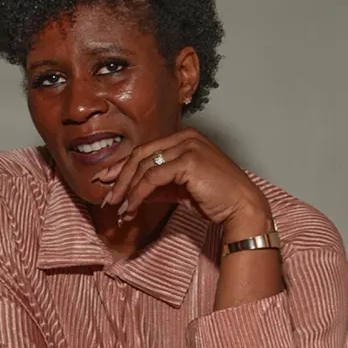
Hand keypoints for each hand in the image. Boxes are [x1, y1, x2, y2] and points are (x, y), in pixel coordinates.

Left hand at [93, 127, 267, 232]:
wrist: (242, 208)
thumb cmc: (215, 198)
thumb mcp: (179, 189)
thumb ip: (157, 185)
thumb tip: (130, 193)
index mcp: (184, 138)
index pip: (145, 150)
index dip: (122, 166)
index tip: (105, 181)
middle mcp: (185, 137)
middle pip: (140, 155)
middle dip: (119, 178)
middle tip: (108, 198)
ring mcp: (188, 146)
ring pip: (144, 167)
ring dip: (127, 191)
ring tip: (120, 210)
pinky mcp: (189, 161)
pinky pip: (152, 178)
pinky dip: (138, 194)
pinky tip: (132, 209)